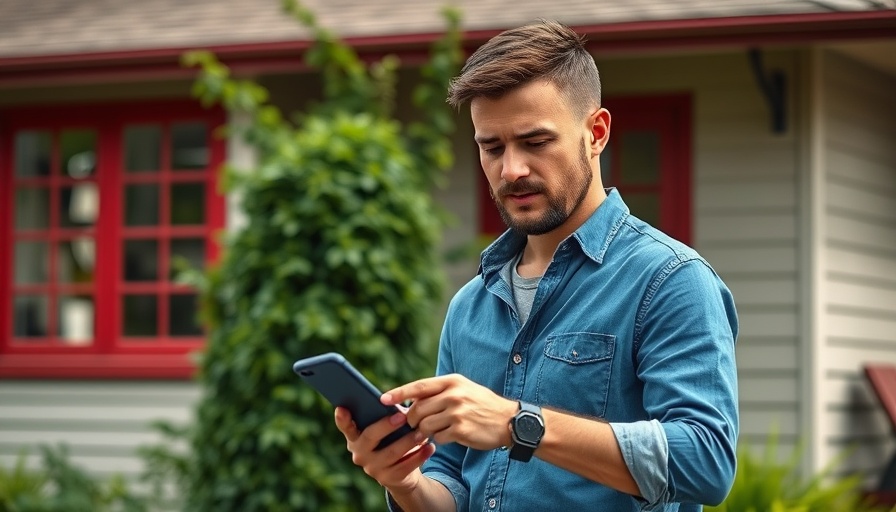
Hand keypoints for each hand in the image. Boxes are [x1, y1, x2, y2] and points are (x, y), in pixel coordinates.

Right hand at [334, 406, 434, 492]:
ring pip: (391, 452)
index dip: (342, 418)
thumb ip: (385, 415)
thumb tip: (396, 400)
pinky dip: (419, 456)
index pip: (345, 426)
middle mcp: (359, 453)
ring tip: (422, 431)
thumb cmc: (392, 439)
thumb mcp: (386, 428)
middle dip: (386, 425)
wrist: (401, 472)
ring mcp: (372, 468)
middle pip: (370, 436)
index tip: (342, 408)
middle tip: (402, 416)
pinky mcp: (387, 479)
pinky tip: (429, 447)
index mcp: (355, 436)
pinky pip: (405, 467)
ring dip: (408, 441)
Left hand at [382, 374, 517, 449]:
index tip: (383, 400)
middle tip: (415, 424)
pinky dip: (438, 440)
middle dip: (412, 419)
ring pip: (424, 425)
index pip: (419, 386)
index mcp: (452, 381)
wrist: (510, 421)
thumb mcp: (463, 389)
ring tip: (432, 431)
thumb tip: (410, 402)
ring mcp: (457, 412)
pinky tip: (448, 436)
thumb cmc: (481, 405)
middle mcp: (453, 394)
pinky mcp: (461, 430)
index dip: (399, 393)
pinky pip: (437, 438)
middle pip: (418, 409)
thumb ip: (439, 392)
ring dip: (424, 431)